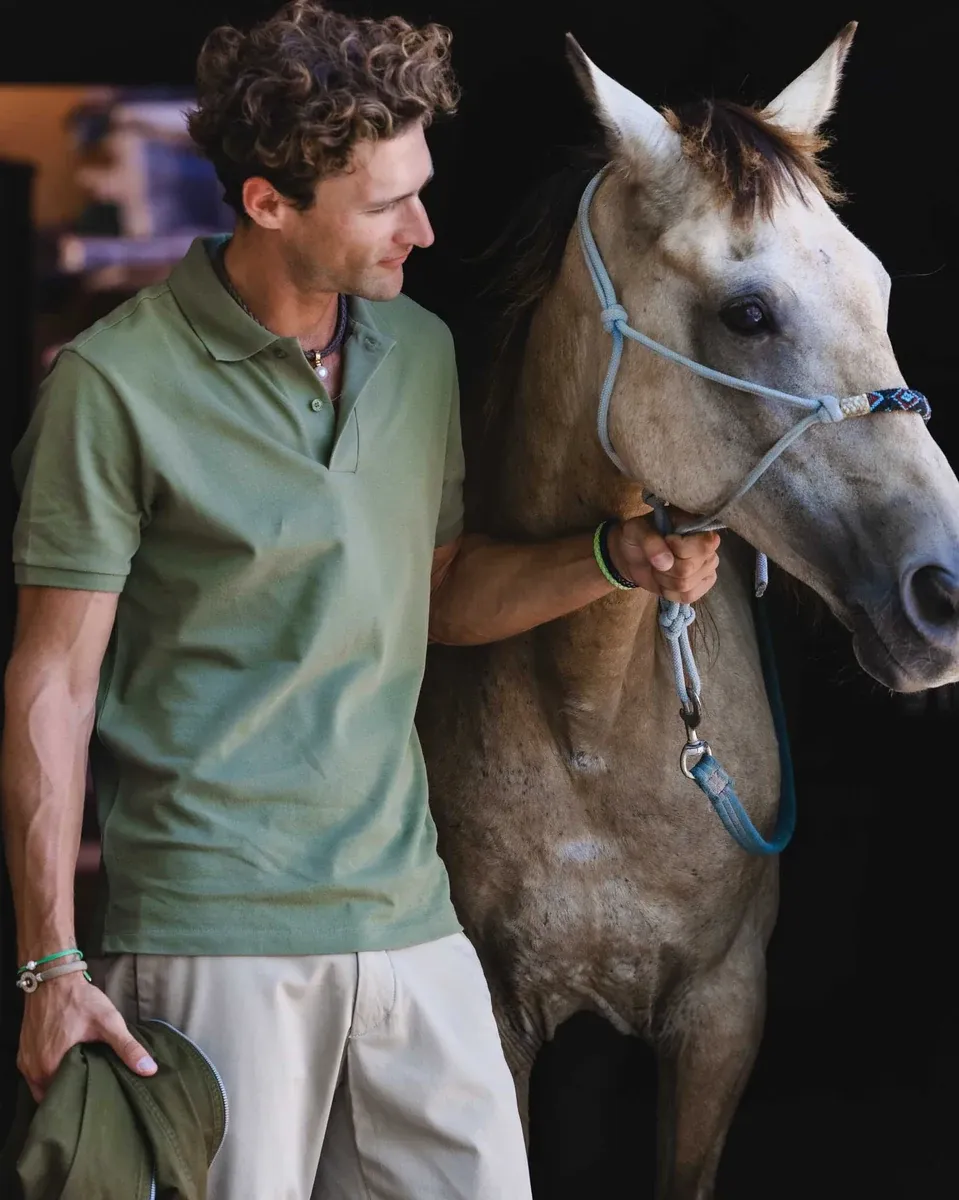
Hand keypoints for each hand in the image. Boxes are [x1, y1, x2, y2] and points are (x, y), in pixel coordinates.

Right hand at [17, 971, 156, 1101]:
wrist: (53, 977)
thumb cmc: (79, 1000)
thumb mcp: (108, 1022)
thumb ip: (127, 1047)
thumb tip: (149, 1070)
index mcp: (49, 1070)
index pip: (64, 1101)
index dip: (81, 1101)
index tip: (99, 1099)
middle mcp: (32, 1071)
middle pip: (53, 1094)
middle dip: (72, 1094)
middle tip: (95, 1090)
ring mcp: (26, 1062)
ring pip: (43, 1085)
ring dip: (61, 1083)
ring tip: (84, 1078)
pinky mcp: (24, 1052)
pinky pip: (37, 1072)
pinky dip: (51, 1072)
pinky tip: (69, 1065)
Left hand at [606, 513, 719, 603]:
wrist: (632, 556)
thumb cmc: (638, 537)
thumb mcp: (636, 530)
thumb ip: (650, 541)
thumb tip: (667, 563)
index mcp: (699, 527)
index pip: (704, 545)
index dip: (680, 548)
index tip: (665, 540)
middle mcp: (709, 548)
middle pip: (689, 568)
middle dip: (664, 568)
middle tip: (656, 558)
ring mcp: (708, 568)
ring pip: (685, 585)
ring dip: (663, 579)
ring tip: (659, 567)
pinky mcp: (702, 585)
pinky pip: (688, 597)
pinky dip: (669, 592)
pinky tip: (664, 581)